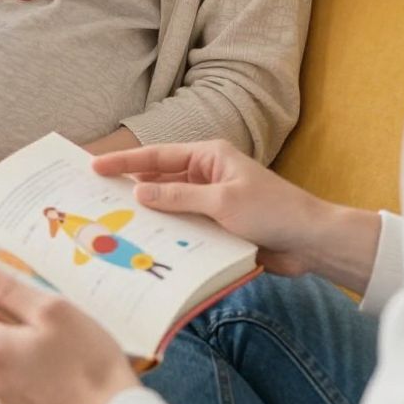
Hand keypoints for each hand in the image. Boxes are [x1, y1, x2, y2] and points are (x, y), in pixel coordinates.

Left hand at [0, 259, 139, 403]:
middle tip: (36, 307)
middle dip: (0, 319)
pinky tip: (59, 367)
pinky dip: (28, 370)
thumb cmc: (87, 361)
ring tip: (54, 338)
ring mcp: (5, 403)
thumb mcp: (52, 311)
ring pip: (0, 362)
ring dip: (16, 346)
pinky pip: (15, 384)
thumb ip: (7, 289)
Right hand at [91, 138, 373, 284]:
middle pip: (159, 180)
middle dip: (129, 189)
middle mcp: (207, 176)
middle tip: (94, 198)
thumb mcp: (222, 201)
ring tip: (112, 225)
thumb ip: (179, 196)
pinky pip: (184, 228)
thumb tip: (139, 192)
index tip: (94, 167)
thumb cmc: (273, 211)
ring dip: (148, 216)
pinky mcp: (217, 226)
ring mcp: (211, 202)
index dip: (124, 162)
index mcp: (209, 157)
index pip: (158, 156)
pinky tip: (146, 246)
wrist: (310, 241)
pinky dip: (167, 234)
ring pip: (169, 207)